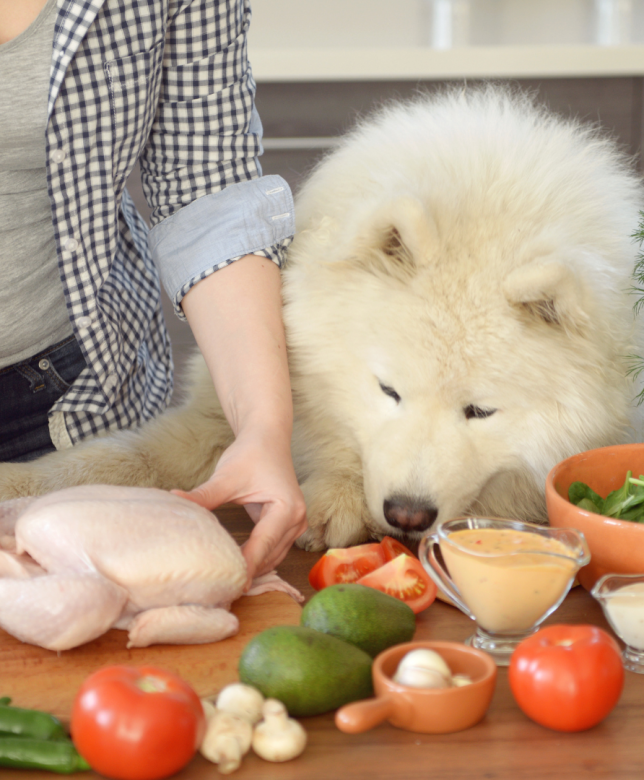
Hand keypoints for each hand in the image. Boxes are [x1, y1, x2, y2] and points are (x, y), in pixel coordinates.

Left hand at [172, 429, 306, 582]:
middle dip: (248, 572)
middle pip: (270, 555)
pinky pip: (273, 549)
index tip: (228, 586)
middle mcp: (297, 519)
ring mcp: (297, 524)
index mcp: (287, 508)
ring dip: (253, 569)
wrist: (267, 439)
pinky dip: (258, 559)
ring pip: (274, 557)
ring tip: (226, 586)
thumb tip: (173, 499)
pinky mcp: (289, 525)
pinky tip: (237, 569)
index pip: (263, 545)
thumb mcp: (226, 477)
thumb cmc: (250, 454)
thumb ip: (203, 495)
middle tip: (221, 592)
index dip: (246, 566)